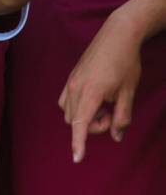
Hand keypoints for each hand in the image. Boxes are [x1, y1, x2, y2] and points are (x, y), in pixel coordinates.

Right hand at [58, 12, 141, 162]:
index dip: (79, 143)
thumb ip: (122, 117)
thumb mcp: (129, 92)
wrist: (117, 36)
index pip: (81, 124)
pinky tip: (94, 100)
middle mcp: (75, 88)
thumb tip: (117, 136)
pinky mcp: (71, 77)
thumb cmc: (126, 63)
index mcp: (91, 93)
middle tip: (113, 115)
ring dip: (85, 116)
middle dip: (93, 125)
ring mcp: (70, 82)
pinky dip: (77, 108)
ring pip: (69, 112)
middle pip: (75, 121)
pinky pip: (66, 101)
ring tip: (105, 105)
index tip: (77, 158)